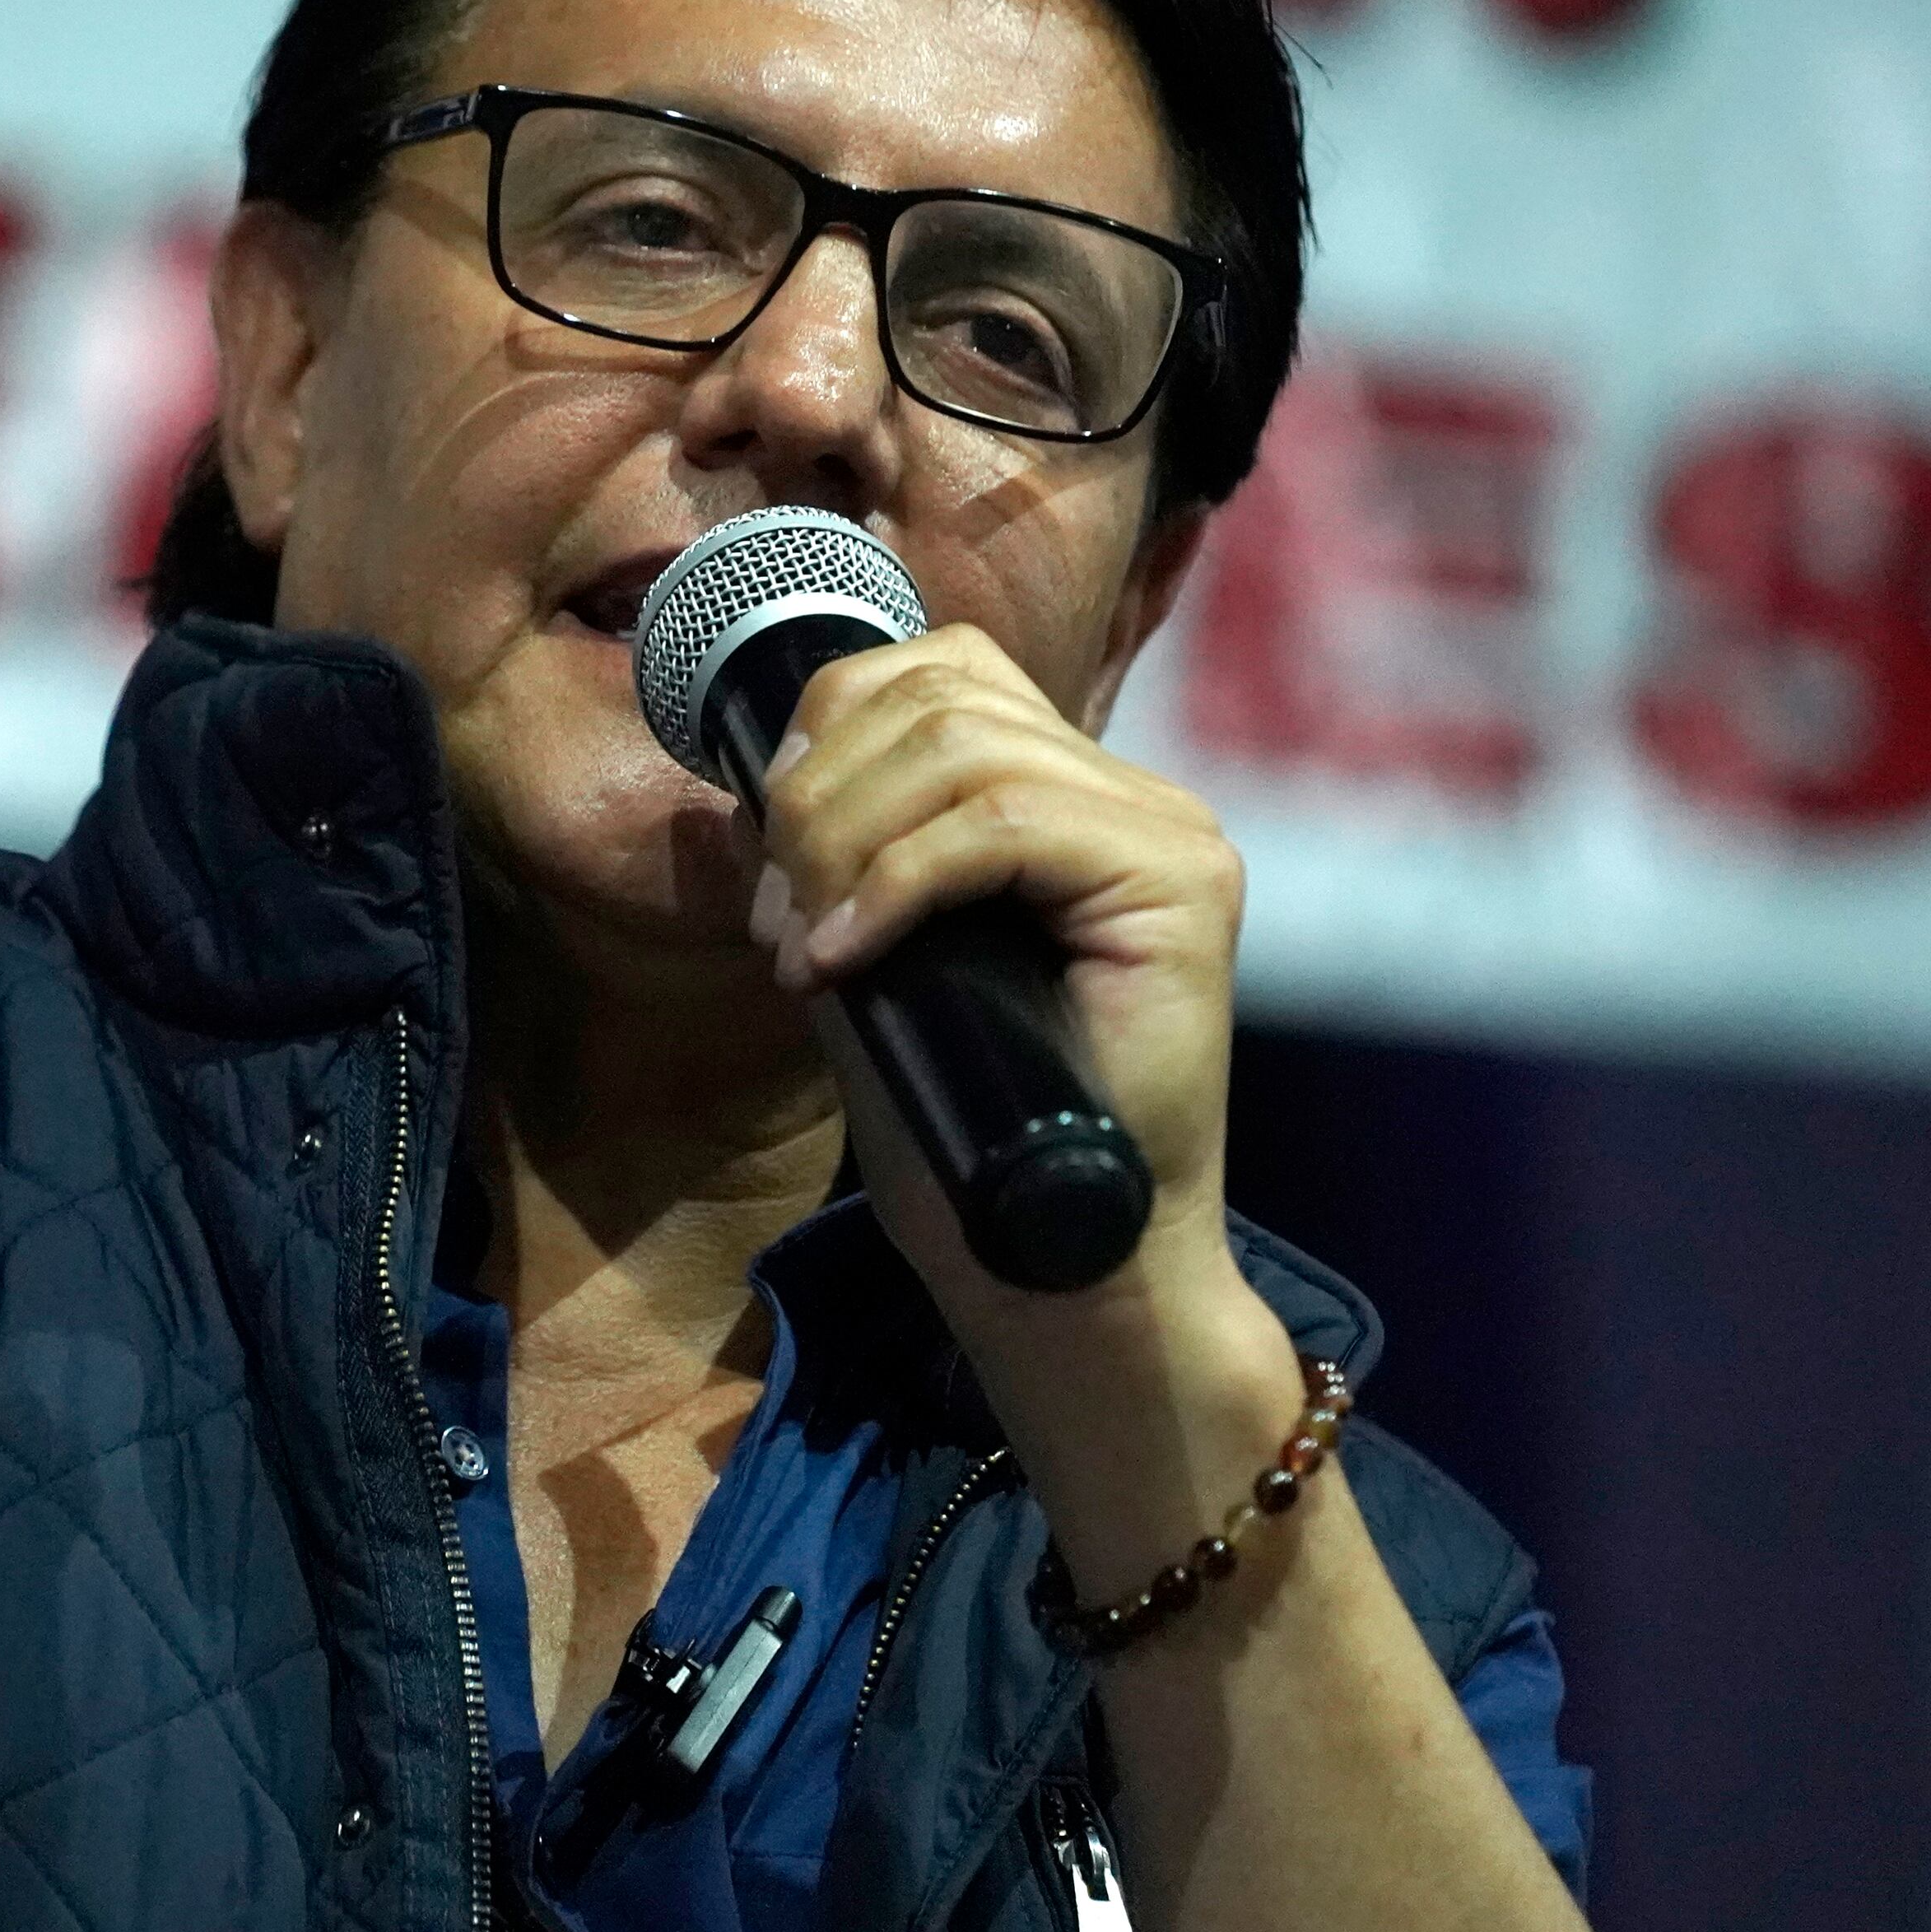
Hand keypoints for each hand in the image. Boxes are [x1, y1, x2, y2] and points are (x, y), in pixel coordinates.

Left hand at [744, 625, 1274, 1378]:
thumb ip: (839, 865)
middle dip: (820, 798)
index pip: (940, 671)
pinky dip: (894, 884)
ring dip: (844, 843)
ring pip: (964, 750)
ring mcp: (1168, 832)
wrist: (1059, 1260)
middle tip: (777, 923)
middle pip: (941, 698)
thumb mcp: (874, 959)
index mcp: (1071, 794)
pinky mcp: (1180, 885)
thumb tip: (750, 784)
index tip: (768, 854)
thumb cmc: (965, 1128)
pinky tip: (842, 961)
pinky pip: (1002, 825)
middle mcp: (1135, 796)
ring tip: (806, 948)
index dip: (827, 731)